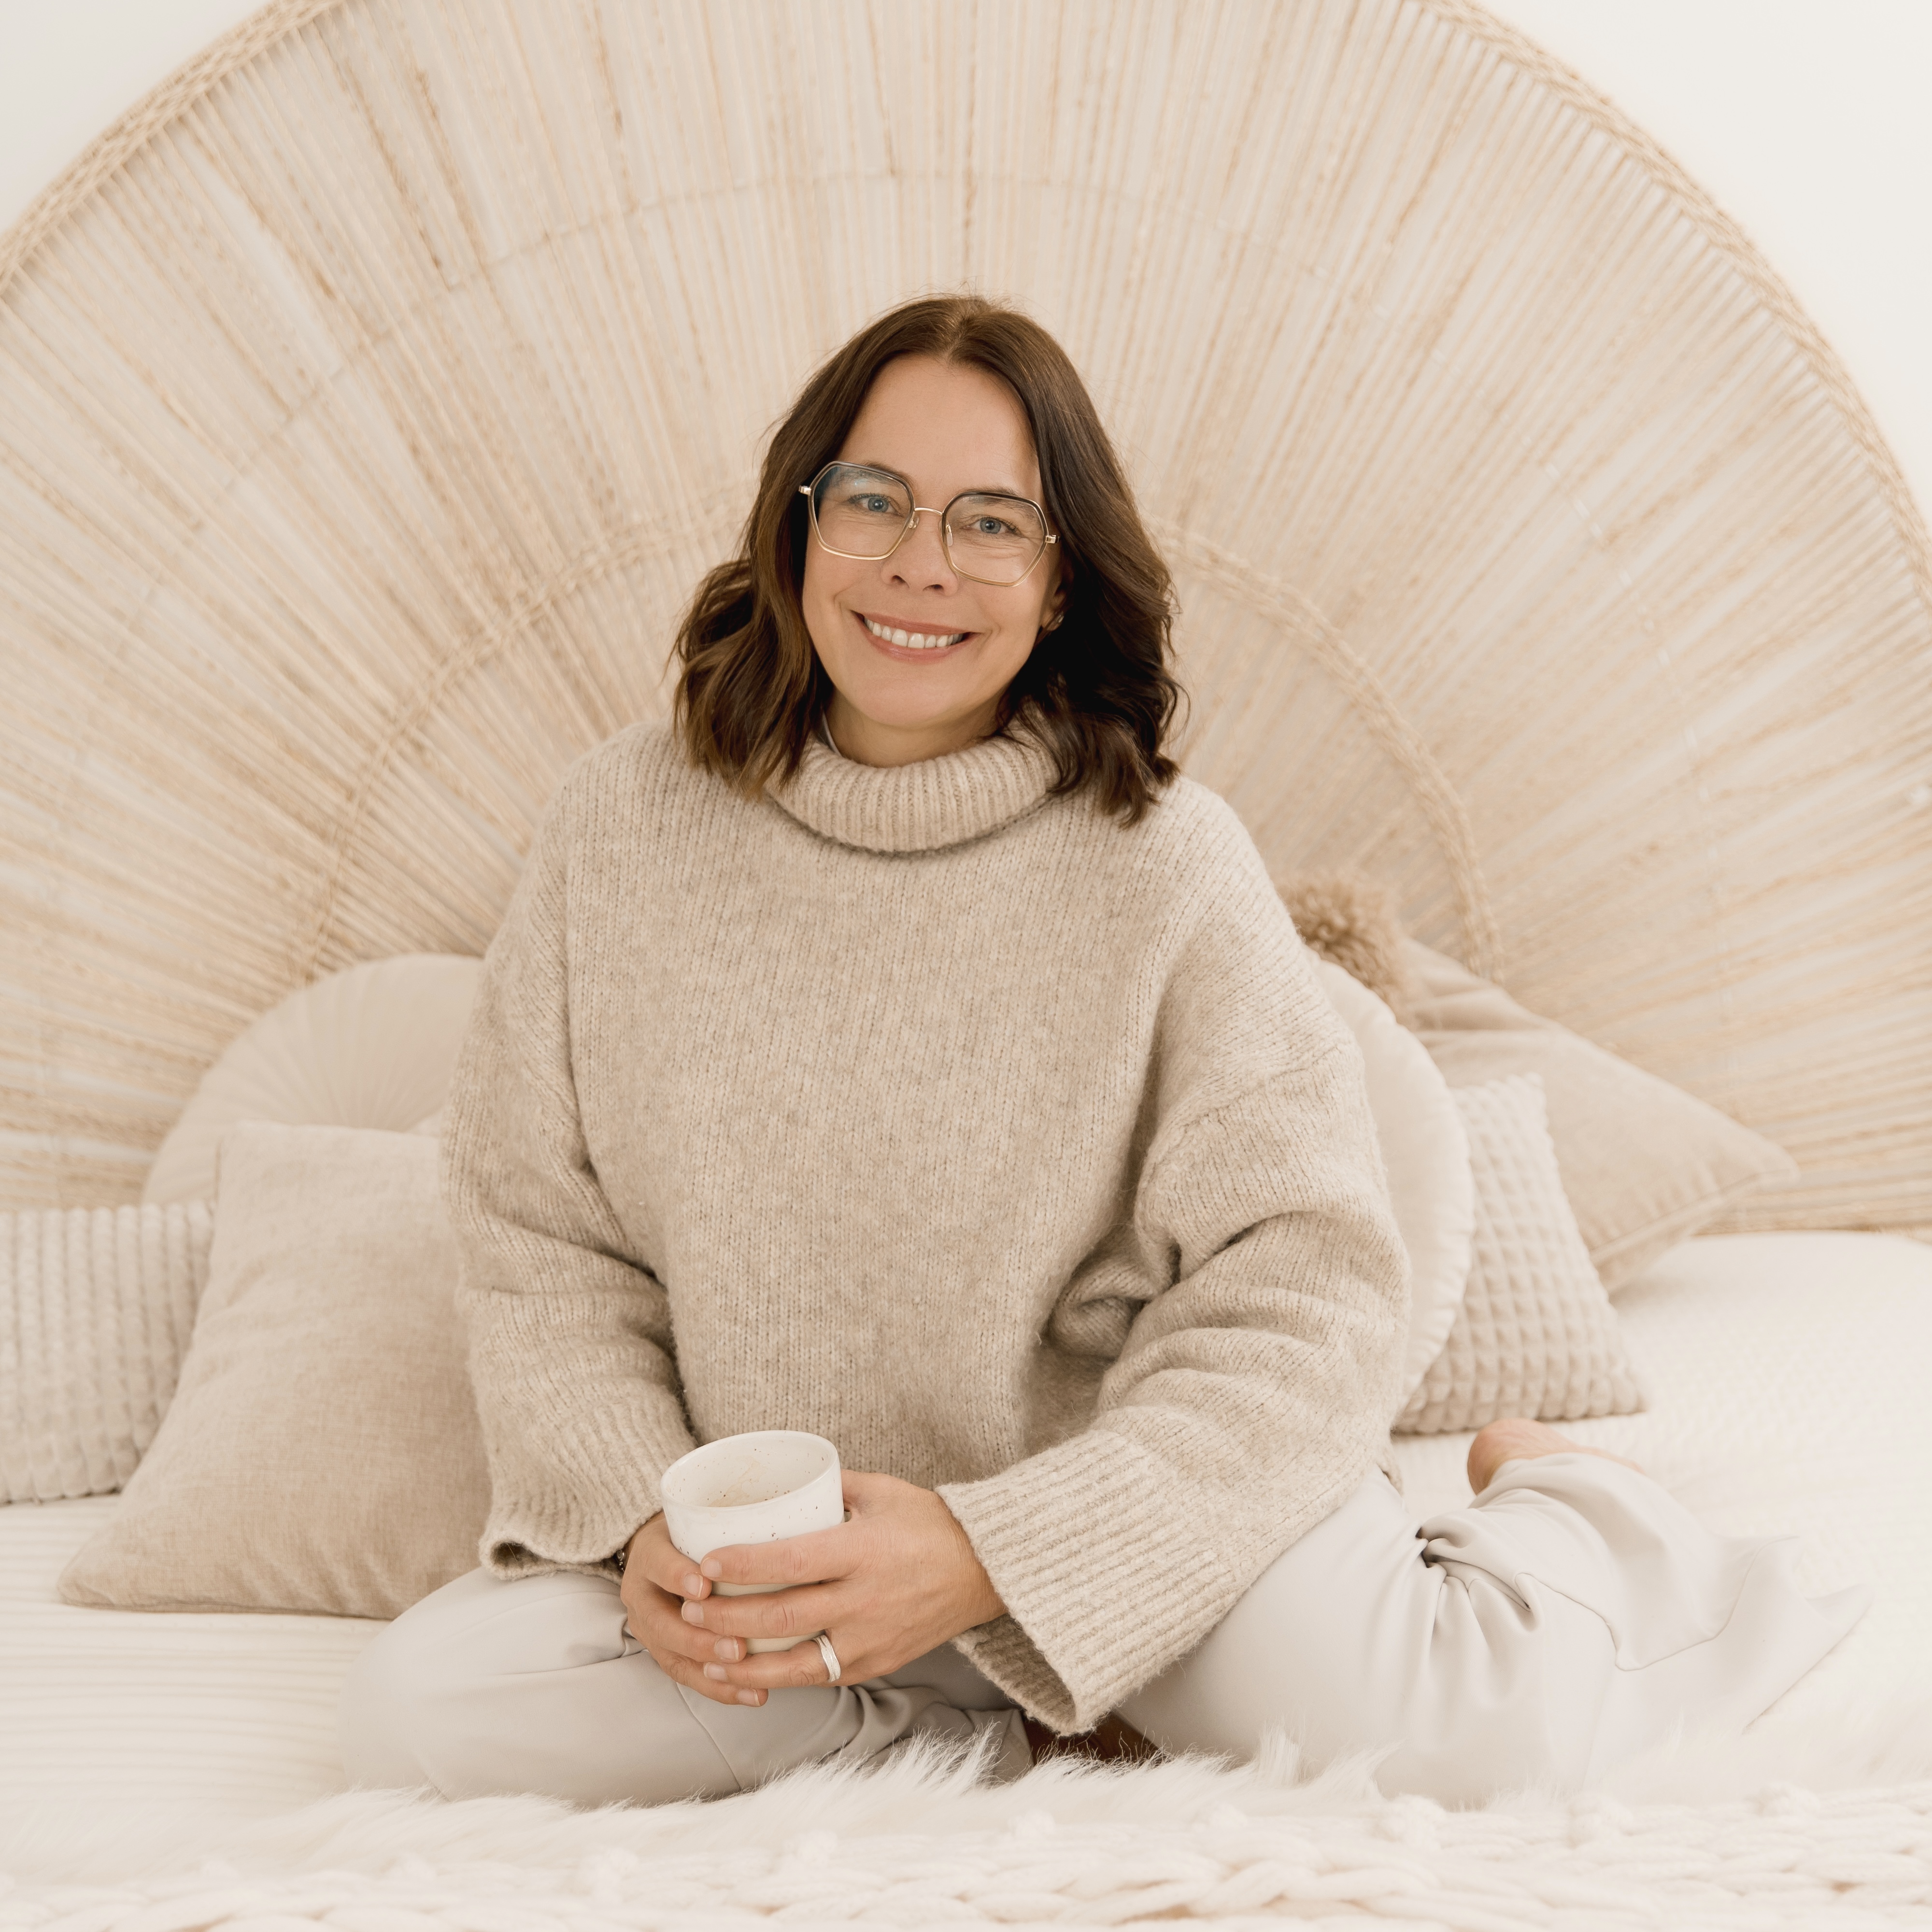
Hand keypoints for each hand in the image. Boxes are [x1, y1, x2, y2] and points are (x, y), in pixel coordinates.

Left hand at [619, 1472, 1003, 1707]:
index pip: (791, 1562)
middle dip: (727, 1619)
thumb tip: (778, 1481)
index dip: (743, 1567)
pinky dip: (780, 1679)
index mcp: (862, 1550)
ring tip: (706, 1654)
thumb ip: (829, 1486)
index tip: (705, 1564)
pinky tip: (749, 1674)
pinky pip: (819, 1677)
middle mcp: (865, 1600)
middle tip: (689, 1611)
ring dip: (744, 1664)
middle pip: (782, 1617)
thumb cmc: (928, 1522)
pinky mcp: (876, 1664)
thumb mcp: (880, 1490)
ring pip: (795, 1664)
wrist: (984, 1570)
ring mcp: (870, 1639)